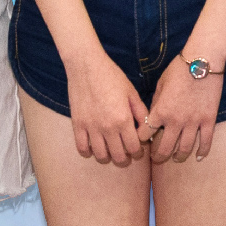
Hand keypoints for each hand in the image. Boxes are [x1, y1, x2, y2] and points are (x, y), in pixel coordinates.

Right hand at [67, 48, 149, 165]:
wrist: (86, 66)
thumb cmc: (111, 76)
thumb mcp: (131, 92)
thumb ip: (140, 112)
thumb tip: (147, 129)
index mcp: (123, 119)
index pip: (134, 148)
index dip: (138, 152)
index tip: (138, 149)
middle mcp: (107, 127)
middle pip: (118, 156)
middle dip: (125, 159)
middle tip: (126, 154)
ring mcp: (91, 128)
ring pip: (100, 156)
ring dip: (107, 157)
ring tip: (110, 152)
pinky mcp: (77, 125)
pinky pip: (82, 148)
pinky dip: (88, 152)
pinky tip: (93, 147)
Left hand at [144, 56, 223, 162]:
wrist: (203, 60)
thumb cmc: (179, 69)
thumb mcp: (161, 84)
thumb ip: (156, 102)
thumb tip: (154, 115)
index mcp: (160, 111)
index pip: (145, 134)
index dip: (141, 140)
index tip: (141, 142)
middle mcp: (175, 121)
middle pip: (165, 148)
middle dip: (159, 156)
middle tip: (157, 159)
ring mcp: (193, 122)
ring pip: (185, 149)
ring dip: (179, 157)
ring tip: (176, 158)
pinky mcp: (208, 120)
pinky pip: (206, 141)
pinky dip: (202, 152)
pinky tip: (198, 157)